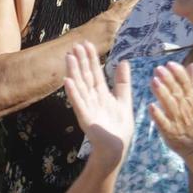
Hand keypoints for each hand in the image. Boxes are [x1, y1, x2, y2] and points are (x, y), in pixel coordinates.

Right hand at [61, 41, 132, 164]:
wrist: (116, 148)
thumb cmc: (119, 127)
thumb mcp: (124, 100)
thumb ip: (123, 82)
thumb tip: (124, 61)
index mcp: (101, 94)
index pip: (95, 73)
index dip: (91, 59)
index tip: (86, 44)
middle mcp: (92, 98)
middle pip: (86, 76)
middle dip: (81, 61)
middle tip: (75, 45)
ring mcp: (87, 107)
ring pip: (80, 86)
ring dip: (73, 72)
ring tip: (69, 57)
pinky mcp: (85, 118)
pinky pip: (78, 103)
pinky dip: (73, 93)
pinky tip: (68, 82)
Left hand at [148, 60, 192, 172]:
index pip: (186, 83)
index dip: (178, 73)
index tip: (170, 64)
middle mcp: (186, 108)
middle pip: (177, 91)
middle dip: (168, 80)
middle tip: (158, 69)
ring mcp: (177, 120)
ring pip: (170, 105)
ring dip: (162, 93)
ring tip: (153, 82)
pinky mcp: (170, 132)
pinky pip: (163, 123)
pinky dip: (158, 115)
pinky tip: (151, 106)